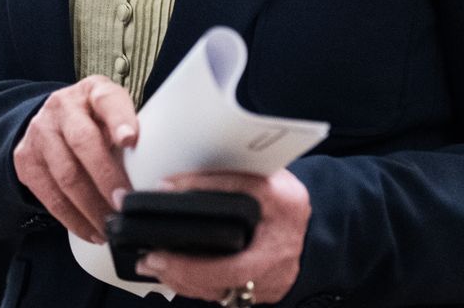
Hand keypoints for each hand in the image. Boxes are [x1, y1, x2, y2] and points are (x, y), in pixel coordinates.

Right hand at [12, 75, 138, 243]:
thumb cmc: (95, 121)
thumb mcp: (113, 114)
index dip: (119, 120)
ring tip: (111, 225)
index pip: (107, 100)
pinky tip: (91, 230)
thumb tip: (156, 170)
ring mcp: (40, 133)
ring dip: (91, 207)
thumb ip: (130, 132)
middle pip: (83, 142)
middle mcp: (63, 107)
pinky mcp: (26, 160)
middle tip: (125, 203)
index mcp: (94, 92)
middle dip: (107, 178)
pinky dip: (73, 219)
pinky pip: (50, 196)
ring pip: (66, 175)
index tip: (131, 140)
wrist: (50, 121)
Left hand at [134, 170, 310, 303]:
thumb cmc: (281, 203)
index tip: (165, 186)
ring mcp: (274, 274)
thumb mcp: (268, 178)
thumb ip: (237, 174)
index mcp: (284, 201)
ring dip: (182, 278)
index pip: (241, 187)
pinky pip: (223, 294)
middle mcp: (281, 241)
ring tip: (151, 263)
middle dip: (186, 265)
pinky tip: (171, 275)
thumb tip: (186, 170)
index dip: (202, 186)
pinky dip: (194, 286)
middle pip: (230, 265)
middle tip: (153, 256)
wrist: (312, 234)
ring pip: (222, 286)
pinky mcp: (264, 291)